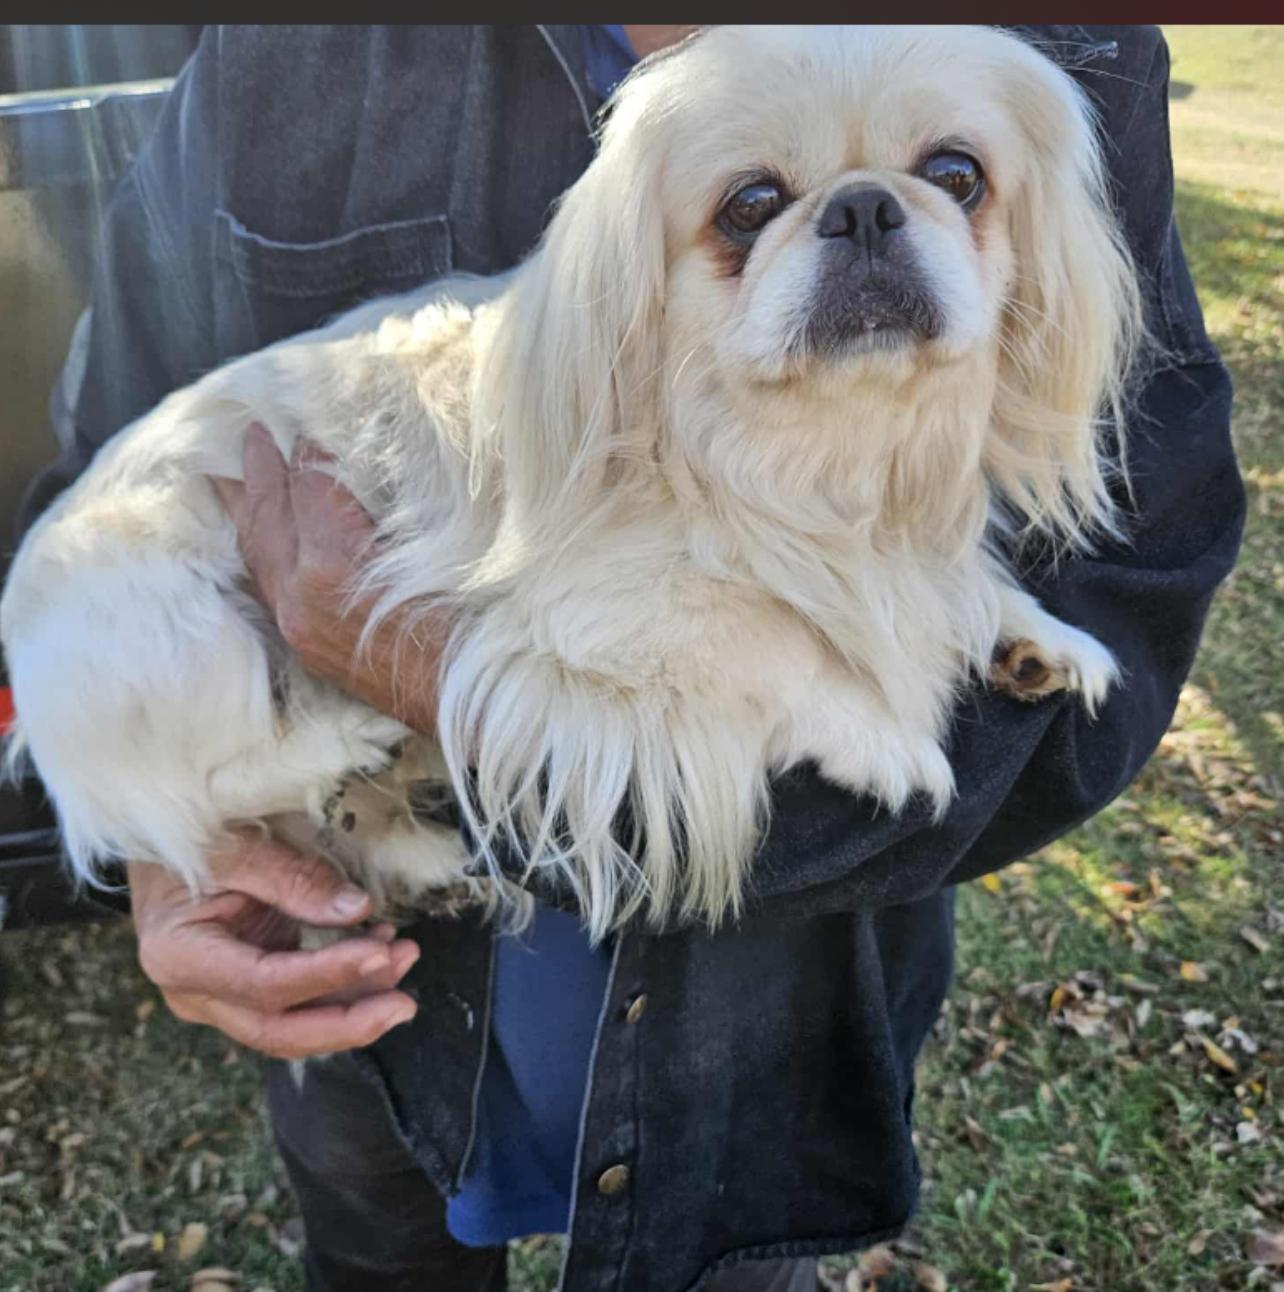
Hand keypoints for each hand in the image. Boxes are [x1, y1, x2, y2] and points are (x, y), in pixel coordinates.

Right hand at [129, 836, 419, 1059]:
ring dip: (354, 1001)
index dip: (327, 975)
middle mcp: (194, 991)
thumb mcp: (237, 846)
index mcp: (179, 956)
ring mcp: (218, 995)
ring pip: (292, 1023)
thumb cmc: (190, 836)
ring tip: (405, 957)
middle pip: (277, 1030)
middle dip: (347, 1023)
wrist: (158, 837)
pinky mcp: (244, 985)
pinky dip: (342, 984)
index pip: (265, 984)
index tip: (380, 952)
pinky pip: (297, 1001)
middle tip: (405, 1004)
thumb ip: (294, 879)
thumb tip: (357, 910)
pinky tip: (382, 951)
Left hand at [210, 423, 447, 733]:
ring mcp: (298, 625)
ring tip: (232, 477)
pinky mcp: (307, 646)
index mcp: (332, 564)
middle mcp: (301, 596)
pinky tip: (261, 538)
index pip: (310, 489)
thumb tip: (353, 468)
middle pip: (271, 518)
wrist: (475, 705)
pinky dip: (262, 550)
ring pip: (260, 554)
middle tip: (252, 432)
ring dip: (250, 510)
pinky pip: (270, 584)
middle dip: (262, 472)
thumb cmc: (468, 624)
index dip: (314, 454)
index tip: (314, 428)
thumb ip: (381, 505)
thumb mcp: (433, 547)